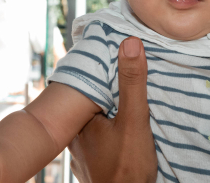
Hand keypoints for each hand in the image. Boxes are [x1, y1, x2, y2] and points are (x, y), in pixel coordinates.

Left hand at [68, 37, 156, 182]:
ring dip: (111, 106)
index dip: (102, 67)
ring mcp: (83, 149)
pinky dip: (112, 123)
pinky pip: (102, 133)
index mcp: (79, 119)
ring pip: (97, 116)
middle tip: (126, 68)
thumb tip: (130, 42)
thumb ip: (132, 83)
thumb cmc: (126, 166)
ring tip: (128, 90)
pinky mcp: (95, 160)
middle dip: (108, 86)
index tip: (114, 50)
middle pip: (93, 99)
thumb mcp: (134, 120)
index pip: (88, 83)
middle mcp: (76, 133)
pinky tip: (124, 120)